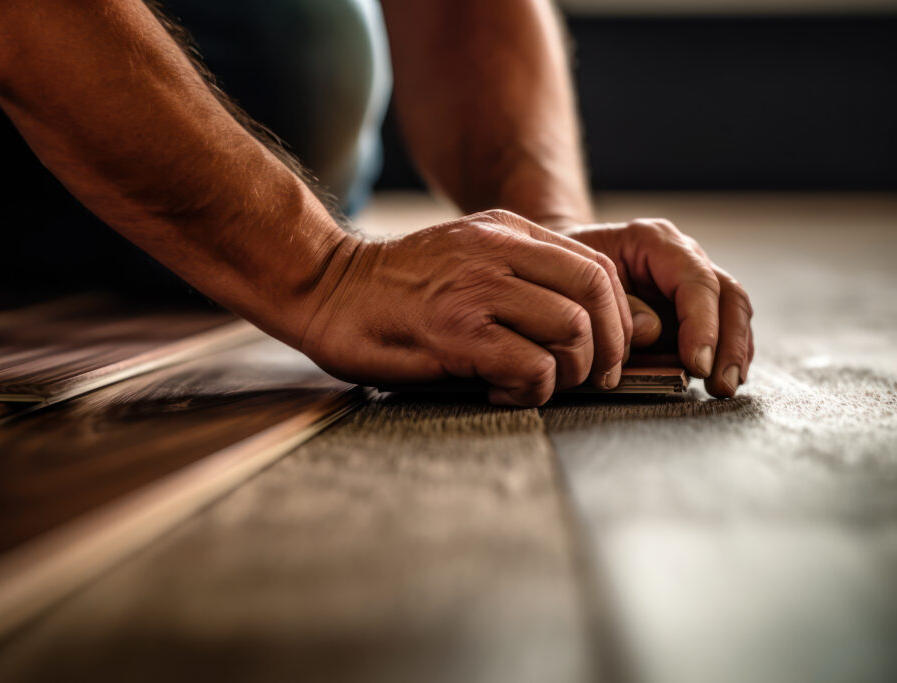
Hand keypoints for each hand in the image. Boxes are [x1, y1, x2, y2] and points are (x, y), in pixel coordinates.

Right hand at [299, 210, 643, 405]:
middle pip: (595, 295)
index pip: (596, 268)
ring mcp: (476, 289)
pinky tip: (500, 391)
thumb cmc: (394, 289)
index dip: (617, 318)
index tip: (607, 354)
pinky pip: (530, 366)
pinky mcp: (453, 331)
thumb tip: (584, 324)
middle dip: (609, 349)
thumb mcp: (465, 257)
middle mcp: (498, 251)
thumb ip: (519, 277)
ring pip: (571, 330)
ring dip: (568, 373)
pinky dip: (531, 390)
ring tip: (536, 385)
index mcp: (506, 231)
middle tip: (593, 380)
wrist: (324, 288)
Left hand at [561, 218, 753, 397]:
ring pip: (732, 311)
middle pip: (727, 294)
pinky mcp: (690, 307)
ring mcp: (689, 281)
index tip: (697, 363)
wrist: (560, 263)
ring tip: (723, 387)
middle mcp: (681, 257)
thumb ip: (613, 303)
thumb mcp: (575, 278)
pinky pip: (721, 327)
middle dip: (728, 343)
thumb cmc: (564, 269)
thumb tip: (649, 331)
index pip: (695, 280)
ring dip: (733, 352)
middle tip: (719, 383)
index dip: (702, 324)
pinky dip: (724, 353)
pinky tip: (720, 379)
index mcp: (653, 241)